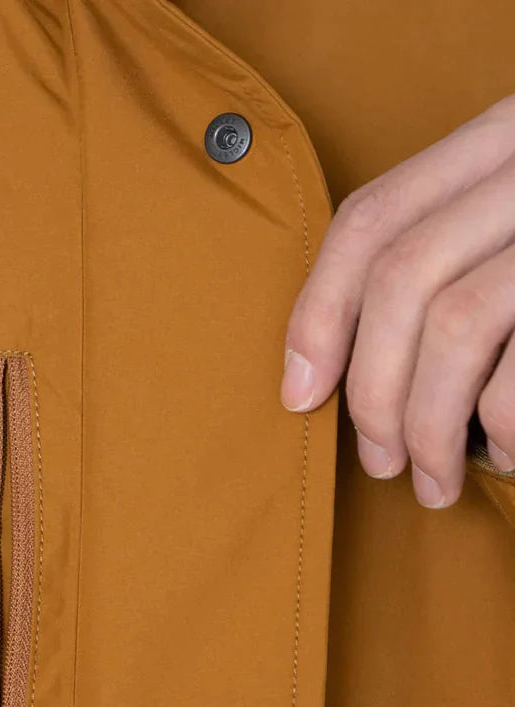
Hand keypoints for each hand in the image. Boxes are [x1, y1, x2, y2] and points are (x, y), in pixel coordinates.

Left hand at [280, 92, 514, 506]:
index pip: (371, 219)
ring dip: (428, 426)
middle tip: (380, 463)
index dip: (317, 315)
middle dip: (372, 392)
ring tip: (434, 482)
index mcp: (503, 140)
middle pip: (403, 278)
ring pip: (457, 324)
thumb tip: (321, 366)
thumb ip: (445, 262)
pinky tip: (510, 454)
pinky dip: (504, 429)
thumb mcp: (511, 232)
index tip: (299, 395)